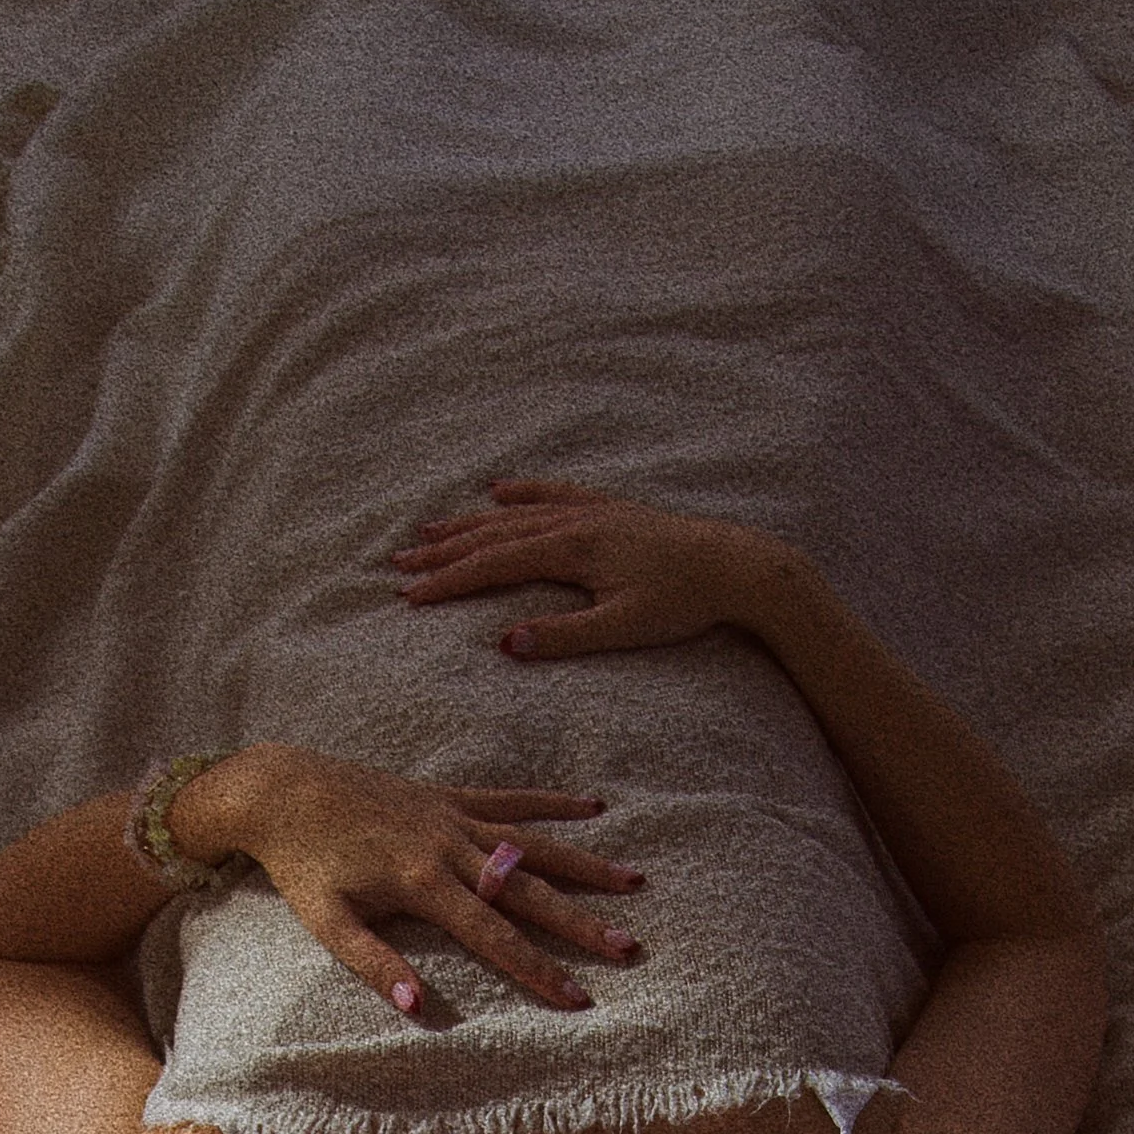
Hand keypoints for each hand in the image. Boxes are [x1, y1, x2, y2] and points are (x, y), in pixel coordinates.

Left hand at [206, 743, 647, 1014]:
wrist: (282, 788)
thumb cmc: (302, 863)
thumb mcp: (327, 923)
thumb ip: (374, 964)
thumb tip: (419, 1009)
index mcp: (422, 884)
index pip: (493, 937)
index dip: (537, 970)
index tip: (578, 998)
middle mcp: (449, 846)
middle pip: (528, 891)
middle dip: (581, 922)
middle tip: (630, 947)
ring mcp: (453, 816)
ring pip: (533, 843)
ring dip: (585, 863)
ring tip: (634, 882)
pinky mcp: (448, 795)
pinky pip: (510, 799)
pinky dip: (552, 803)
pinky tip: (594, 808)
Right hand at [390, 477, 789, 658]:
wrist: (736, 566)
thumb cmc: (682, 602)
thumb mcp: (622, 628)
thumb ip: (562, 637)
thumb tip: (505, 645)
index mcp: (572, 549)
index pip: (494, 565)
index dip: (448, 582)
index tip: (409, 596)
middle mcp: (574, 521)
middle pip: (493, 533)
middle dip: (443, 550)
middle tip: (398, 563)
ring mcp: (590, 510)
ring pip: (515, 512)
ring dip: (469, 522)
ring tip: (429, 529)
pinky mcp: (609, 510)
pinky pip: (554, 494)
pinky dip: (522, 492)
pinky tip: (498, 489)